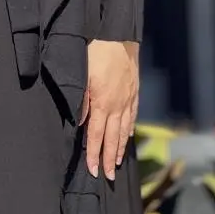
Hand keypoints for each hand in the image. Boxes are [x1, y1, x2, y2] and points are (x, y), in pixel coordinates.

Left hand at [79, 40, 138, 180]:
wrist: (118, 37)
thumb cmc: (96, 53)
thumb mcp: (82, 75)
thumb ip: (81, 100)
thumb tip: (80, 122)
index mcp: (102, 102)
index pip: (97, 135)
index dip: (94, 154)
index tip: (93, 170)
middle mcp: (117, 105)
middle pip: (113, 138)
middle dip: (109, 158)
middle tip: (108, 176)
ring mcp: (128, 99)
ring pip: (124, 129)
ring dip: (120, 148)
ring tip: (117, 163)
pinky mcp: (134, 92)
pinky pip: (132, 115)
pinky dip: (130, 129)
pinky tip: (127, 136)